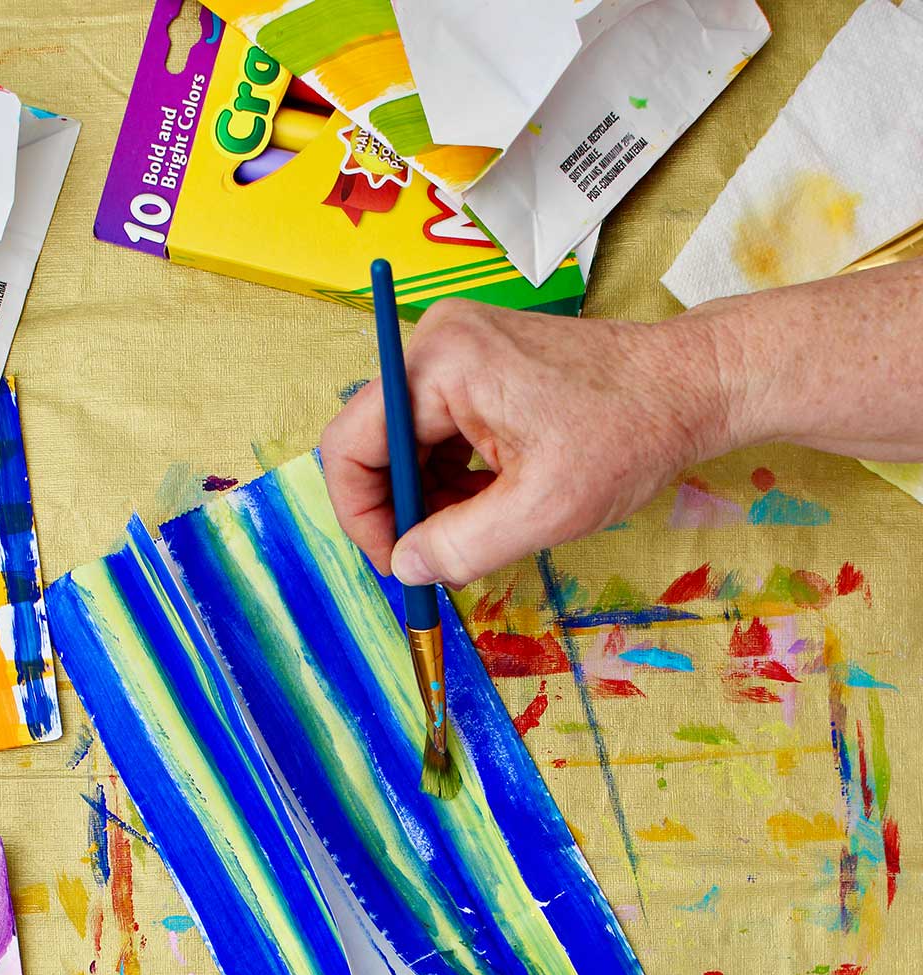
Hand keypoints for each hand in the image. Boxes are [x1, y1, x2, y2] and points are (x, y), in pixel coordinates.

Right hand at [320, 298, 729, 588]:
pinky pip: (438, 429)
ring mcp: (460, 349)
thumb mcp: (541, 511)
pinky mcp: (480, 362)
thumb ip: (460, 546)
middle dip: (401, 509)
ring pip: (407, 441)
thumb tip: (405, 566)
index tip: (396, 562)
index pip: (351, 445)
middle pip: (376, 442)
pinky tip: (490, 504)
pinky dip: (452, 476)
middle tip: (435, 559)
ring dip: (429, 497)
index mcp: (442, 364)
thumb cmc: (628, 434)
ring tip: (476, 533)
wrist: (689, 387)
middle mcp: (439, 342)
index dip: (361, 515)